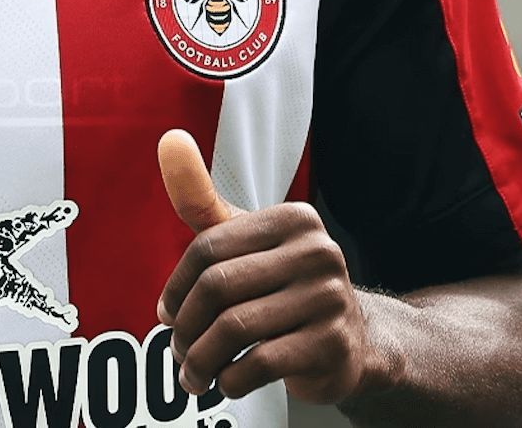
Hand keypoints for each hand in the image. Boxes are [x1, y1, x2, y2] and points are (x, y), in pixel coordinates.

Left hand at [155, 129, 393, 404]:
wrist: (355, 342)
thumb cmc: (284, 285)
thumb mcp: (246, 241)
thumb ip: (203, 199)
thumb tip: (170, 140)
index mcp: (294, 219)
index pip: (209, 247)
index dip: (177, 285)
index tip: (167, 313)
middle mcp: (318, 251)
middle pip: (218, 286)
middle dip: (187, 325)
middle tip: (177, 349)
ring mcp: (330, 298)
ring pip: (235, 328)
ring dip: (201, 358)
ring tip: (193, 374)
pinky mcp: (333, 345)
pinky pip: (260, 362)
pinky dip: (231, 378)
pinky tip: (225, 382)